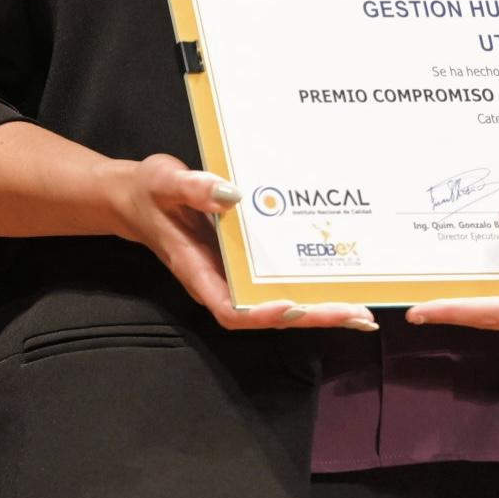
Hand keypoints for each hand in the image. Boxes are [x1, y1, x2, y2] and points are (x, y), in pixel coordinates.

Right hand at [105, 154, 376, 334]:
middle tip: (359, 313)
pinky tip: (339, 276)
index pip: (232, 308)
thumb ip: (193, 188)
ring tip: (362, 309)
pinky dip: (308, 283)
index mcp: (198, 270)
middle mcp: (219, 280)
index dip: (263, 314)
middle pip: (267, 313)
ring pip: (277, 301)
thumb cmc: (148, 191)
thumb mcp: (164, 183)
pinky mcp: (244, 260)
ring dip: (318, 306)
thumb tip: (230, 193)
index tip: (295, 306)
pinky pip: (277, 278)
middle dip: (312, 315)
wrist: (136, 196)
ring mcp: (234, 273)